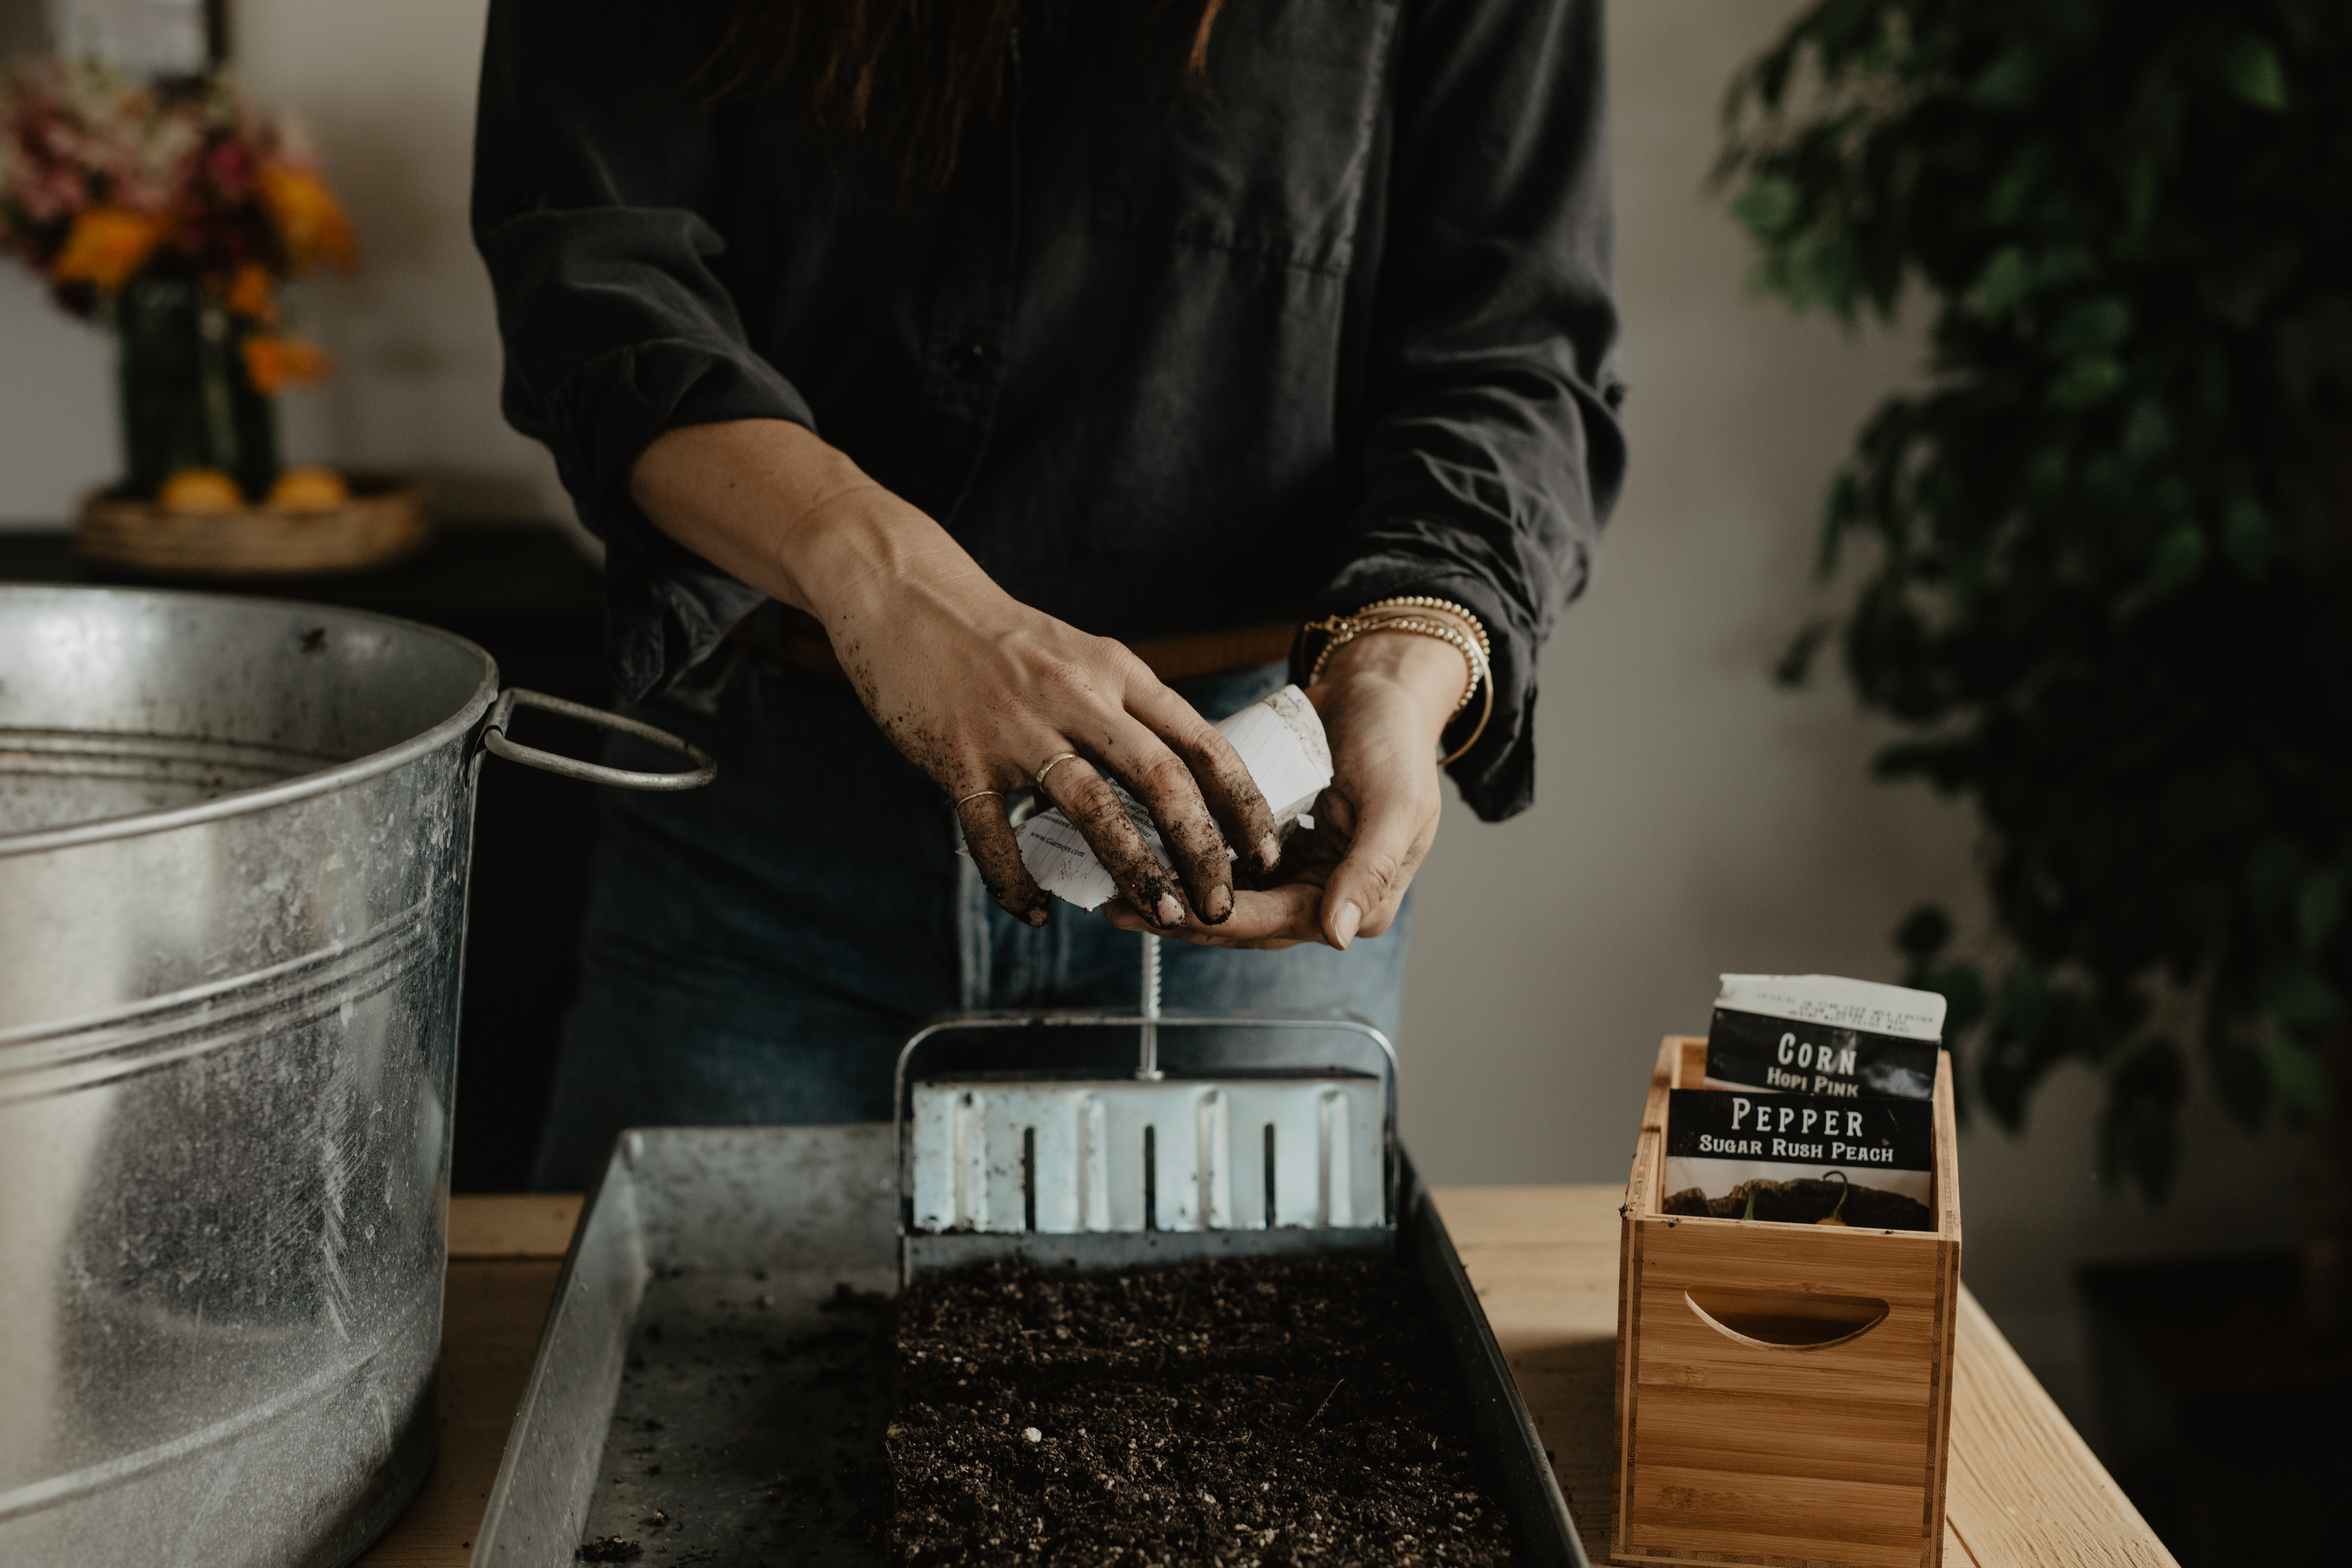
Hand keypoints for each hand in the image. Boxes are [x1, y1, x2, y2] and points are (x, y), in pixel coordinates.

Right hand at [629, 420, 1282, 927]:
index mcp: (1114, 672)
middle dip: (1202, 850)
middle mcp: (1076, 697)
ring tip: (1160, 913)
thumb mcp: (1079, 654)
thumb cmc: (996, 638)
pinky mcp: (959, 758)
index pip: (1200, 740)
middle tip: (1220, 904)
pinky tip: (1036, 911)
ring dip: (1134, 868)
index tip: (1265, 851)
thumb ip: (1123, 707)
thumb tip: (1172, 777)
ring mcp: (1017, 729)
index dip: (1240, 802)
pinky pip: (996, 836)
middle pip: (1162, 779)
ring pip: (1094, 808)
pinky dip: (1018, 882)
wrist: (904, 594)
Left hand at [1102, 629, 1464, 949]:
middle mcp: (1324, 896)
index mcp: (1359, 902)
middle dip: (1182, 916)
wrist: (1380, 691)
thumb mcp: (1397, 804)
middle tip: (1119, 907)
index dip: (1218, 920)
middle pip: (1244, 920)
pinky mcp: (1271, 847)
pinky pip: (1225, 865)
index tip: (1164, 911)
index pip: (1277, 922)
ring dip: (1178, 894)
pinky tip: (1145, 855)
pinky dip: (1187, 864)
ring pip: (1227, 898)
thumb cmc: (1396, 742)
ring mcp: (1295, 872)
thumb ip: (1369, 870)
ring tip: (1117, 890)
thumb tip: (1338, 934)